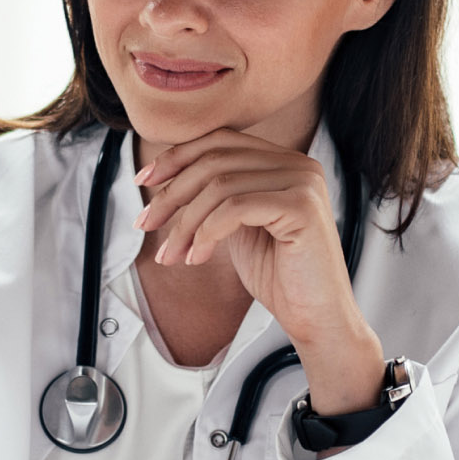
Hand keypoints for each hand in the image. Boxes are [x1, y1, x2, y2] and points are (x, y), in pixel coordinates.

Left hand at [135, 130, 383, 414]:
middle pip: (214, 161)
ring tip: (170, 255)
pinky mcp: (302, 207)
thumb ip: (214, 196)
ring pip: (219, 186)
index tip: (143, 182)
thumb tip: (163, 177)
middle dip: (171, 194)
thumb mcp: (236, 226)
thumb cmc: (277, 276)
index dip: (176, 157)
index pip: (219, 140)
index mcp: (282, 161)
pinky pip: (235, 208)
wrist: (316, 319)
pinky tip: (197, 259)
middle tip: (145, 225)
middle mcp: (297, 163)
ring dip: (184, 223)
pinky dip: (206, 233)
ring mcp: (302, 182)